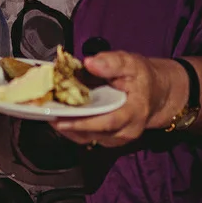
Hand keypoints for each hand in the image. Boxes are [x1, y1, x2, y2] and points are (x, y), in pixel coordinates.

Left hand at [51, 51, 179, 147]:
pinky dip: (70, 128)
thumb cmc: (141, 78)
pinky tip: (58, 116)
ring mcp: (117, 138)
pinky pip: (85, 138)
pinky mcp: (108, 140)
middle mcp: (127, 130)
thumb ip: (112, 63)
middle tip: (46, 114)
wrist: (155, 95)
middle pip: (93, 133)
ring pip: (86, 138)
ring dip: (66, 127)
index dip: (83, 122)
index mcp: (135, 111)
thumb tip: (90, 62)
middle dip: (68, 125)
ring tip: (48, 113)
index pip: (109, 121)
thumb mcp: (131, 64)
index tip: (60, 118)